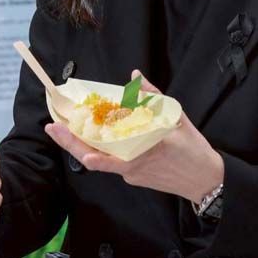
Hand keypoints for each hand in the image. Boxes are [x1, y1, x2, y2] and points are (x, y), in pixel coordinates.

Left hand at [45, 71, 224, 204]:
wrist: (205, 181)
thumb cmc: (192, 150)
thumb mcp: (176, 118)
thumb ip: (152, 96)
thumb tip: (134, 76)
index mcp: (141, 149)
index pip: (101, 150)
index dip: (78, 141)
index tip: (62, 128)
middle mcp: (131, 165)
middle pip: (92, 157)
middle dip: (69, 143)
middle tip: (52, 127)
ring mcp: (130, 174)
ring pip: (100, 160)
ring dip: (81, 145)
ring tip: (65, 130)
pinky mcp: (133, 178)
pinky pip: (112, 162)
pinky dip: (101, 150)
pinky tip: (93, 137)